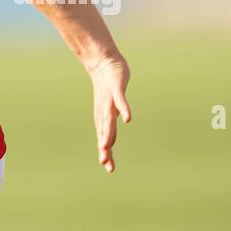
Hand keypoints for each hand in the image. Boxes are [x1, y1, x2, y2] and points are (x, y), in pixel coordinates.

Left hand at [85, 51, 131, 172]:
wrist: (102, 63)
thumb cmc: (106, 87)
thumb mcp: (108, 107)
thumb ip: (109, 121)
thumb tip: (108, 137)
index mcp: (103, 116)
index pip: (104, 137)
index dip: (106, 151)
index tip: (107, 167)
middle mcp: (104, 110)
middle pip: (104, 132)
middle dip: (104, 147)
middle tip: (104, 163)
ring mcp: (109, 99)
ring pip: (108, 119)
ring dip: (108, 133)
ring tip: (107, 147)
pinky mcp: (115, 88)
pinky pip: (120, 100)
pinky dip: (123, 109)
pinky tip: (128, 119)